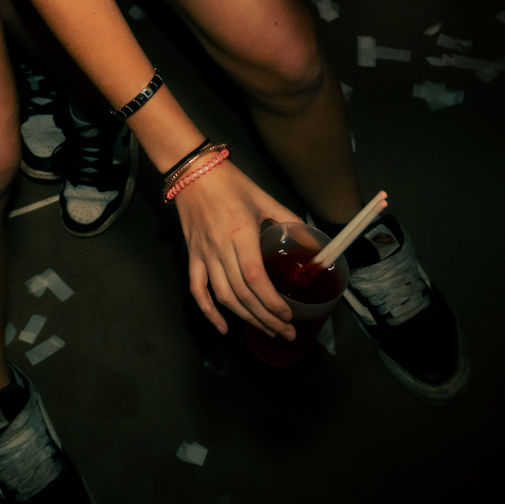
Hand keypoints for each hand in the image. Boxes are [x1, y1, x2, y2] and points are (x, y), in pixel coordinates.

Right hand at [174, 158, 299, 337]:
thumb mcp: (264, 198)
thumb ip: (289, 220)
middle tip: (285, 332)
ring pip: (224, 296)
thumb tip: (312, 242)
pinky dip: (208, 312)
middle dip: (266, 318)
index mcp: (241, 233)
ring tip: (266, 331)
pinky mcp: (192, 256)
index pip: (256, 278)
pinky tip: (223, 327)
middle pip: (242, 294)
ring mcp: (204, 254)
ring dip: (246, 319)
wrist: (192, 171)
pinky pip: (197, 289)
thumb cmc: (231, 183)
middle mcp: (221, 248)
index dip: (272, 302)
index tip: (289, 315)